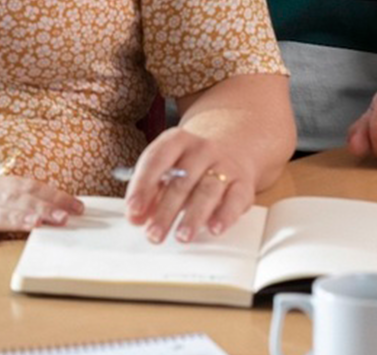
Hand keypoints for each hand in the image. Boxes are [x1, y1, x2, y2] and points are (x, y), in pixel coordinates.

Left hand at [125, 128, 256, 243]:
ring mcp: (224, 165)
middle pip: (181, 182)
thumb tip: (135, 217)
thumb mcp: (168, 167)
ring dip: (193, 217)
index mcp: (176, 140)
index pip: (156, 161)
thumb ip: (150, 191)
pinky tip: (213, 229)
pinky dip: (224, 216)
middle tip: (153, 234)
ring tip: (181, 236)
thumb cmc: (191, 162)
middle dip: (165, 211)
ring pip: (207, 191)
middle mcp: (201, 150)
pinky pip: (235, 199)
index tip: (133, 209)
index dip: (142, 186)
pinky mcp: (243, 183)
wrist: (233, 145)